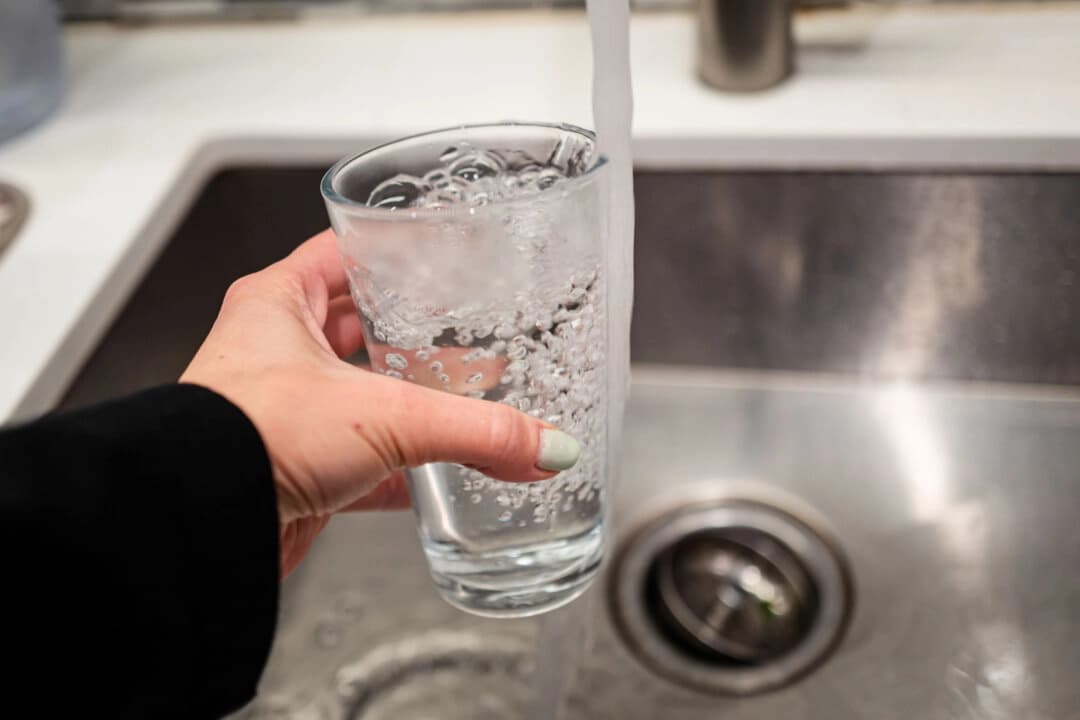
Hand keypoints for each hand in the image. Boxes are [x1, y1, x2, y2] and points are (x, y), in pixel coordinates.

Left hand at [180, 230, 580, 575]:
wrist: (201, 521)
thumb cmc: (249, 436)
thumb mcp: (385, 415)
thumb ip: (476, 429)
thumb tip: (549, 445)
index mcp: (281, 303)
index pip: (347, 253)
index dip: (398, 252)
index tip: (443, 255)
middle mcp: (276, 350)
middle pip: (360, 326)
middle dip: (416, 333)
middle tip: (468, 331)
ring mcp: (284, 409)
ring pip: (360, 392)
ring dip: (409, 400)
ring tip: (464, 399)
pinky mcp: (294, 465)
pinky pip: (358, 457)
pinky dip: (398, 467)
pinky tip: (435, 477)